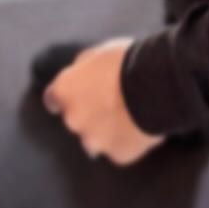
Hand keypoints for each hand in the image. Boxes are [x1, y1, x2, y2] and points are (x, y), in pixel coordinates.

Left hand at [43, 39, 162, 165]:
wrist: (154, 86)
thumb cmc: (126, 62)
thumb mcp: (98, 52)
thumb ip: (83, 68)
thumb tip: (82, 74)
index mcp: (66, 91)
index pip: (53, 99)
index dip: (65, 97)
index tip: (75, 95)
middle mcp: (74, 120)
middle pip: (75, 120)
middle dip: (89, 113)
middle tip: (111, 102)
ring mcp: (95, 141)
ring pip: (95, 140)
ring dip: (105, 131)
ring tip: (126, 118)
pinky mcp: (117, 155)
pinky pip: (118, 149)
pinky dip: (126, 141)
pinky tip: (139, 128)